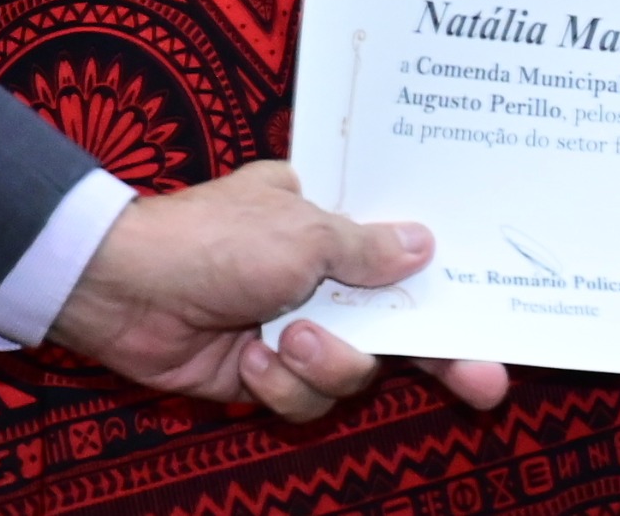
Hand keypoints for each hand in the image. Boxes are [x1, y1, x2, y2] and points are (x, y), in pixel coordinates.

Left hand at [47, 161, 512, 422]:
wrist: (121, 291)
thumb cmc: (210, 240)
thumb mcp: (301, 230)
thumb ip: (366, 248)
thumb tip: (424, 246)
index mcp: (328, 222)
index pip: (404, 256)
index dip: (450, 287)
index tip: (498, 316)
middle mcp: (318, 275)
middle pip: (397, 325)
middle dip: (436, 357)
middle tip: (485, 385)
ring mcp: (293, 326)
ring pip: (353, 370)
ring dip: (325, 363)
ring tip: (285, 340)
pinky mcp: (264, 372)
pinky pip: (304, 396)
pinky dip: (278, 382)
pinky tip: (247, 357)